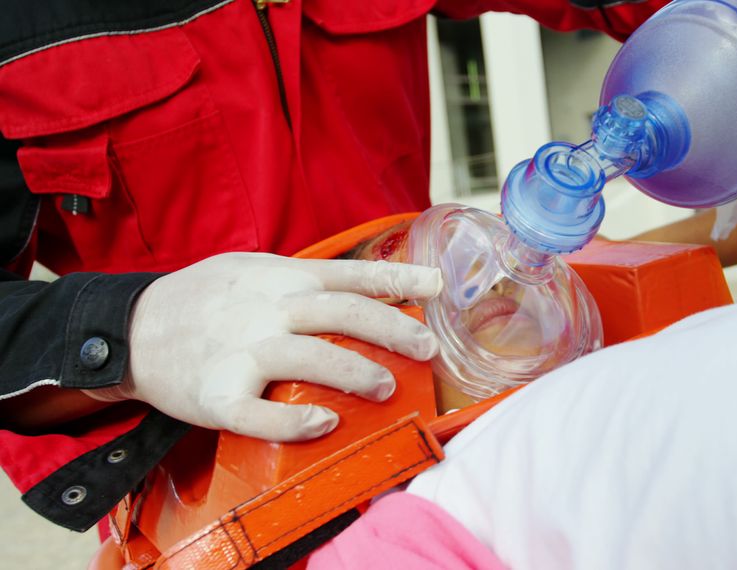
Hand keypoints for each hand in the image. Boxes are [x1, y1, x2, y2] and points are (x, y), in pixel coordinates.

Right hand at [86, 253, 442, 441]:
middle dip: (393, 330)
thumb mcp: (255, 270)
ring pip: (310, 358)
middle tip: (428, 350)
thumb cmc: (205, 301)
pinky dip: (294, 420)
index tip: (439, 288)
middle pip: (342, 313)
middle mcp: (267, 310)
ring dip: (355, 372)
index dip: (399, 280)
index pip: (351, 275)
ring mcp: (241, 351)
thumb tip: (370, 289)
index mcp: (282, 278)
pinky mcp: (217, 394)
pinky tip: (326, 423)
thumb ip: (307, 279)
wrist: (131, 329)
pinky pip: (260, 412)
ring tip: (387, 388)